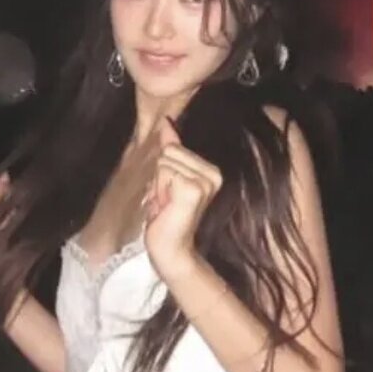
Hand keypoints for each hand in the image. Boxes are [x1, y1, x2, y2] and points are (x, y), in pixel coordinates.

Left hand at [143, 118, 221, 282]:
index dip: (163, 170)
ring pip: (165, 161)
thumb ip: (170, 148)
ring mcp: (205, 181)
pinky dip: (159, 189)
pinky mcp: (194, 189)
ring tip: (167, 203)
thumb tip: (166, 122)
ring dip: (159, 184)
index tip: (170, 192)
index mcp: (211, 170)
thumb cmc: (167, 216)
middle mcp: (214, 174)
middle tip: (167, 199)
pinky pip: (164, 171)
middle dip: (159, 176)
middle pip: (169, 150)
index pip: (174, 146)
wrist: (171, 249)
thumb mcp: (167, 178)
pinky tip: (168, 206)